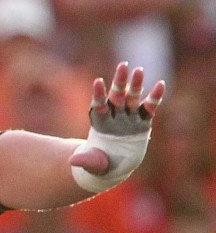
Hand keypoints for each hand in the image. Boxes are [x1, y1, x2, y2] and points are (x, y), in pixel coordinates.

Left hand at [69, 62, 164, 191]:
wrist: (113, 166)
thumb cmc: (99, 163)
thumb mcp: (92, 163)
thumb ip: (85, 160)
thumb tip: (72, 161)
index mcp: (100, 124)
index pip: (99, 106)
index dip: (99, 95)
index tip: (98, 81)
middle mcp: (114, 117)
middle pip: (116, 96)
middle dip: (119, 82)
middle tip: (123, 65)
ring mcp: (128, 118)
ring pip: (133, 98)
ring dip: (136, 85)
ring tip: (139, 70)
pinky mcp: (142, 122)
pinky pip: (149, 108)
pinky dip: (154, 97)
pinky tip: (160, 84)